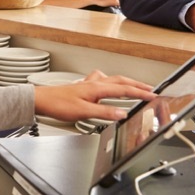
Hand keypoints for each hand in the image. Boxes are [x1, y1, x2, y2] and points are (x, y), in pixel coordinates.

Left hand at [33, 70, 153, 122]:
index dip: (140, 93)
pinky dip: (112, 83)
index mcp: (97, 88)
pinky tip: (110, 87)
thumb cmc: (59, 104)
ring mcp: (90, 84)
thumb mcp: (83, 112)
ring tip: (136, 87)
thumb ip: (104, 113)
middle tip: (150, 90)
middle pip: (121, 81)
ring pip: (113, 80)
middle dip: (137, 85)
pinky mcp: (85, 87)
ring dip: (126, 83)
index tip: (152, 96)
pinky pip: (104, 82)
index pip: (124, 89)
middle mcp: (95, 83)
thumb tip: (122, 114)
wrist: (42, 100)